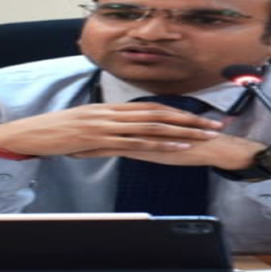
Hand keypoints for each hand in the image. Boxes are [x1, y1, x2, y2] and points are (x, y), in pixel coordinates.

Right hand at [0, 102, 222, 155]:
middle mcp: (113, 112)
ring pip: (153, 126)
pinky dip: (160, 143)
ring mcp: (108, 125)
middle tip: (212, 124)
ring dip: (181, 131)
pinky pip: (136, 141)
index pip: (150, 107)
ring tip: (203, 135)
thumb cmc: (55, 130)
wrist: (31, 132)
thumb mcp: (83, 123)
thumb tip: (120, 130)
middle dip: (188, 119)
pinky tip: (177, 146)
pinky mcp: (101, 139)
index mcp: (109, 107)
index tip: (197, 115)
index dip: (176, 111)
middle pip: (159, 114)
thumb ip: (105, 125)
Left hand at [70, 133, 266, 169]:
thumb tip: (144, 132)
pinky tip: (78, 155)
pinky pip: (112, 149)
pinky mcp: (141, 148)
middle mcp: (138, 123)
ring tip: (60, 140)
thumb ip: (156, 133)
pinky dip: (93, 151)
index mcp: (144, 118)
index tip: (76, 122)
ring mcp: (138, 134)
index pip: (113, 117)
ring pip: (103, 134)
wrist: (211, 146)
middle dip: (81, 126)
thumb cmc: (194, 142)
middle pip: (103, 123)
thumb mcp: (170, 135)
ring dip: (81, 138)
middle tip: (59, 128)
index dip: (94, 119)